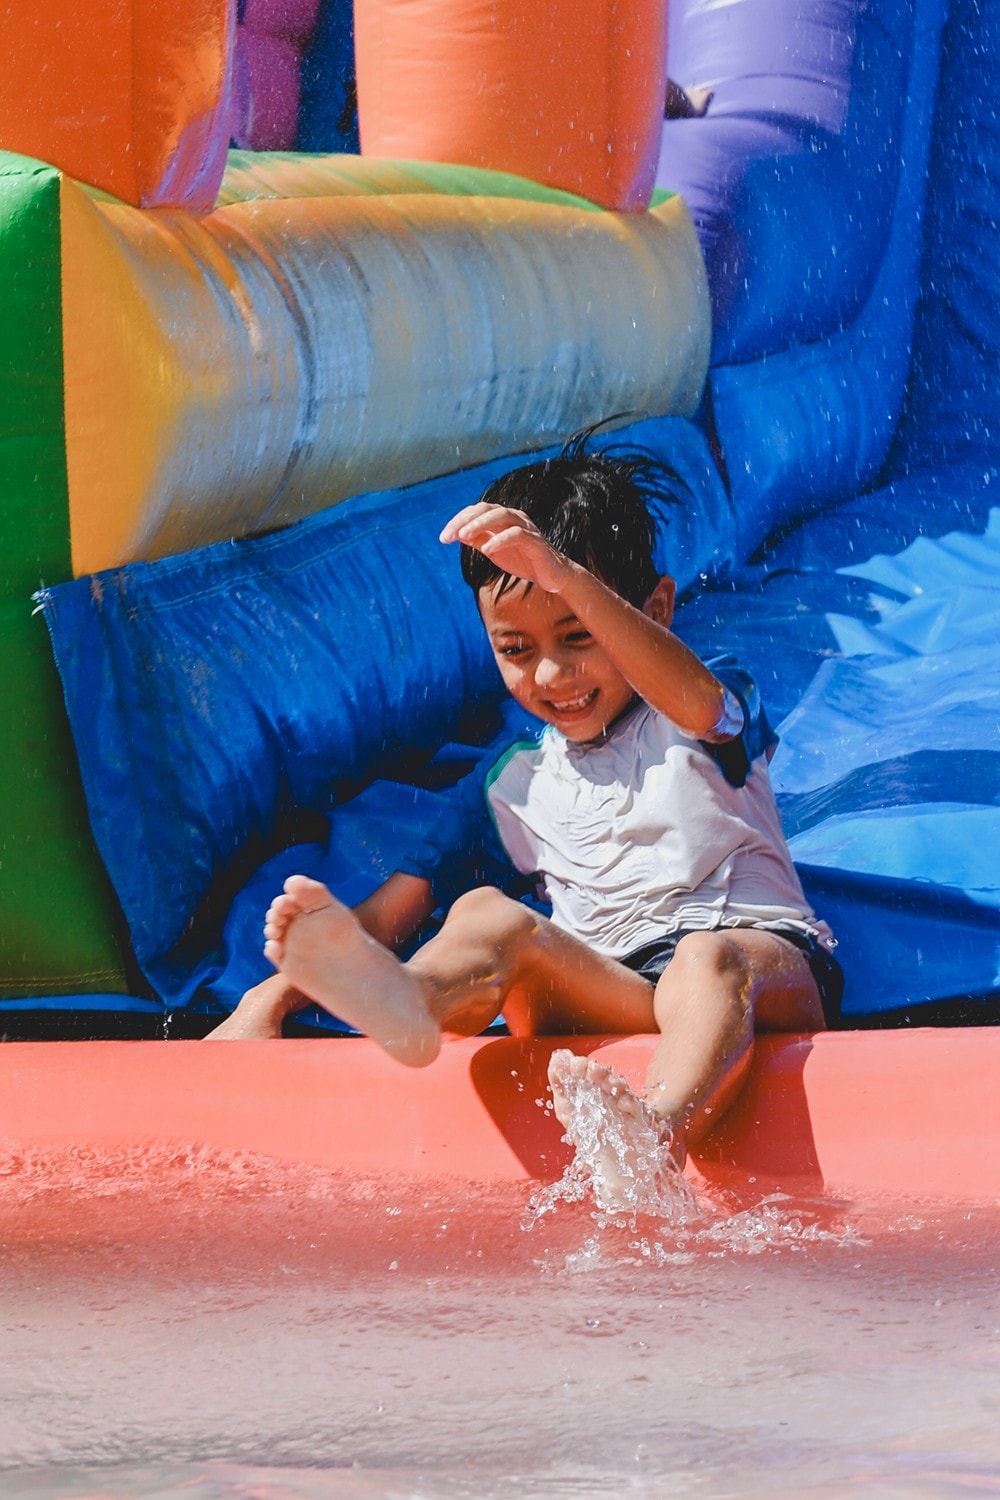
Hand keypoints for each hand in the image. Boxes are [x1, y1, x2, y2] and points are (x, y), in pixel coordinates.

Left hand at [440, 502, 568, 592]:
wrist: (550, 575)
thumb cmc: (521, 560)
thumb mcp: (492, 549)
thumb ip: (476, 539)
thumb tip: (454, 533)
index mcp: (502, 518)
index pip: (477, 511)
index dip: (458, 521)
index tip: (443, 538)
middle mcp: (514, 517)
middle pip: (487, 509)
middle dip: (466, 520)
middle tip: (450, 536)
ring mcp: (526, 527)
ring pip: (502, 516)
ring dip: (480, 524)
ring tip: (464, 537)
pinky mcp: (535, 541)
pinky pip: (517, 535)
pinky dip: (500, 540)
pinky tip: (486, 550)